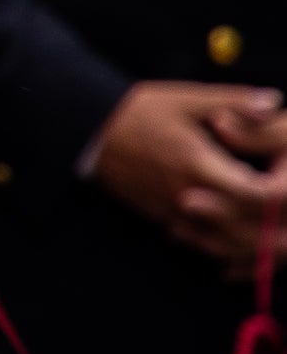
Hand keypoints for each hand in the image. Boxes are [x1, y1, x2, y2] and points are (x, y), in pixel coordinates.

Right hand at [89, 82, 286, 269]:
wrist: (87, 134)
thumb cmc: (134, 113)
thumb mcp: (184, 99)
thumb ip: (233, 103)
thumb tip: (273, 103)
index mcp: (200, 165)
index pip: (258, 195)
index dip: (282, 195)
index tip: (285, 181)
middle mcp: (191, 198)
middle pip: (251, 230)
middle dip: (278, 228)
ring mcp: (177, 215)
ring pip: (230, 248)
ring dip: (258, 247)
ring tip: (278, 240)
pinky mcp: (166, 223)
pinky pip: (206, 250)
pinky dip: (230, 255)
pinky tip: (244, 251)